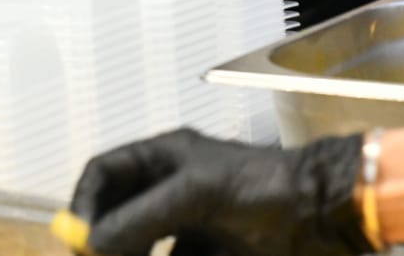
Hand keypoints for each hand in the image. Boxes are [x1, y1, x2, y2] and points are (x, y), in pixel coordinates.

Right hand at [70, 129, 371, 255]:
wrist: (325, 211)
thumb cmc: (262, 187)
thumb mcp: (195, 195)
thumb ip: (142, 218)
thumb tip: (92, 244)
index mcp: (164, 157)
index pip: (104, 173)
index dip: (85, 203)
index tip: (79, 239)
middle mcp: (171, 187)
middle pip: (119, 213)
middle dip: (105, 240)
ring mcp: (192, 220)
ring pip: (145, 243)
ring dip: (130, 254)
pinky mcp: (211, 250)